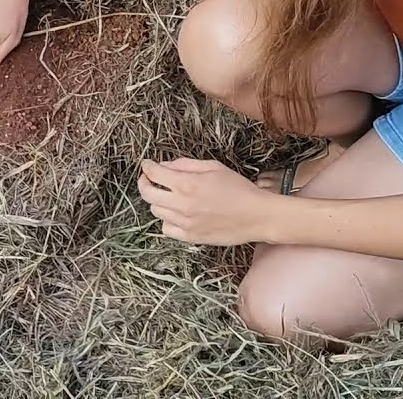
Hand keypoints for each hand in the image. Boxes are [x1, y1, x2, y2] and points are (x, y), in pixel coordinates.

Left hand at [137, 158, 280, 245]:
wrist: (258, 216)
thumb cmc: (239, 189)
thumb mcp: (213, 167)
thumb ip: (185, 165)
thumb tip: (164, 165)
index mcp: (187, 184)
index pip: (153, 174)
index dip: (147, 167)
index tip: (147, 165)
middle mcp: (182, 205)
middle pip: (147, 194)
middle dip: (145, 183)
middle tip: (149, 179)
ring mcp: (185, 223)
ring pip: (156, 211)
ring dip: (159, 201)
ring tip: (170, 196)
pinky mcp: (190, 237)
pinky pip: (166, 228)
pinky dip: (168, 220)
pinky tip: (177, 214)